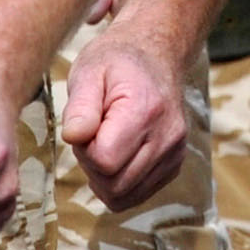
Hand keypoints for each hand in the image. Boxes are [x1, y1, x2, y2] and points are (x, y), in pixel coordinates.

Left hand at [62, 31, 191, 210]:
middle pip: (115, 185)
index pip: (105, 161)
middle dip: (93, 166)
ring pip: (126, 196)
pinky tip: (118, 153)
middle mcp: (168, 136)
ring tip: (104, 143)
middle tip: (91, 135)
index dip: (84, 150)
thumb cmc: (117, 62)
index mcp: (146, 110)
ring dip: (105, 177)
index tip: (85, 126)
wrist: (156, 54)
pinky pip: (139, 194)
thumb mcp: (89, 71)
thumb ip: (80, 107)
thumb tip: (74, 137)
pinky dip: (121, 181)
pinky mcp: (175, 164)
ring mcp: (175, 152)